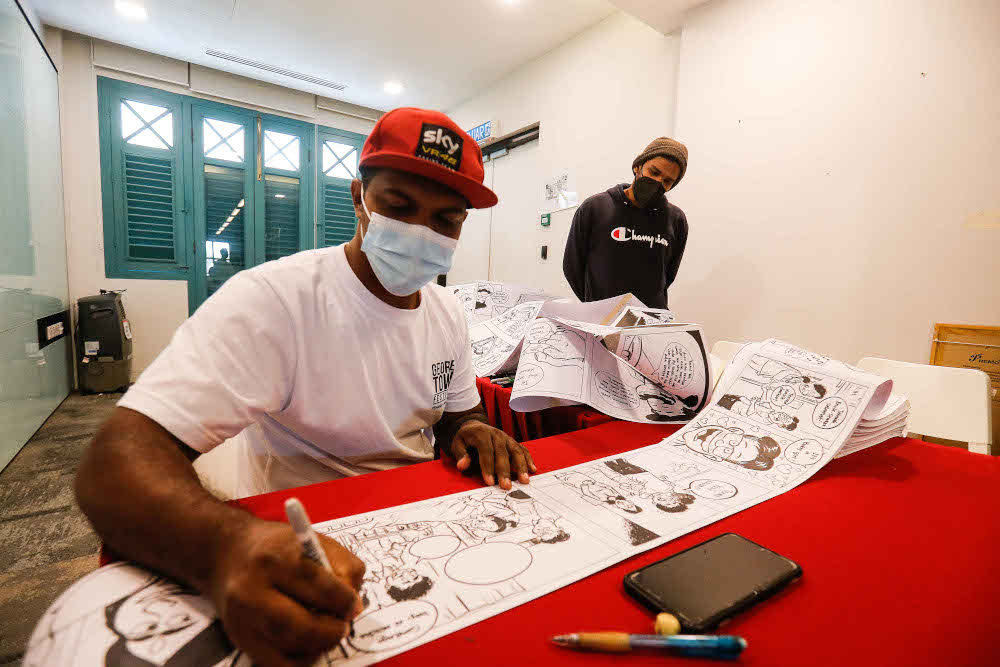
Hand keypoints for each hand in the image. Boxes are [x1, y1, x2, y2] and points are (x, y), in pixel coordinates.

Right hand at [209, 518, 365, 666]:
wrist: (227, 553)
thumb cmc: (277, 548)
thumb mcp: (312, 541)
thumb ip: (342, 565)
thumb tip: (354, 604)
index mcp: (273, 557)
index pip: (315, 583)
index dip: (342, 599)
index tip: (354, 606)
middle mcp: (251, 589)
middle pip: (298, 624)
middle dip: (330, 630)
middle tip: (343, 625)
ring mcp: (242, 619)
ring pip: (287, 647)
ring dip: (319, 645)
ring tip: (328, 632)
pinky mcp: (240, 639)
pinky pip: (276, 664)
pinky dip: (301, 660)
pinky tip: (310, 645)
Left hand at [449, 421, 536, 489]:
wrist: (474, 426)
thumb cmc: (465, 439)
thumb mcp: (456, 444)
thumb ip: (460, 455)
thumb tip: (462, 466)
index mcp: (481, 434)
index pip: (486, 451)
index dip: (488, 467)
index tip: (490, 482)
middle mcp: (496, 434)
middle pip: (502, 452)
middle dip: (505, 470)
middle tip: (506, 486)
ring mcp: (506, 437)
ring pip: (516, 450)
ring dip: (521, 466)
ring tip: (524, 480)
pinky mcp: (512, 441)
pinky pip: (522, 449)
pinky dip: (528, 459)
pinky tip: (532, 470)